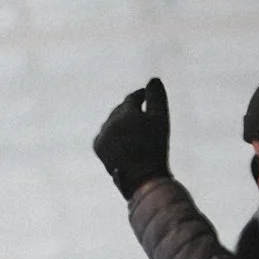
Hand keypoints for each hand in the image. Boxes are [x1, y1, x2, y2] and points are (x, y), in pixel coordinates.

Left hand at [93, 78, 170, 196]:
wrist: (143, 179)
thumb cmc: (156, 147)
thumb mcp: (161, 120)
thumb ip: (157, 97)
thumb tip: (153, 80)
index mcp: (126, 113)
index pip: (133, 97)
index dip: (142, 95)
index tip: (147, 95)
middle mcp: (110, 122)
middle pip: (121, 109)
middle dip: (131, 109)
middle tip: (141, 110)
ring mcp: (102, 135)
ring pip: (112, 121)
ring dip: (121, 121)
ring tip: (132, 125)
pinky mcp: (97, 147)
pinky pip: (105, 134)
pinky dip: (113, 134)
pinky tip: (123, 138)